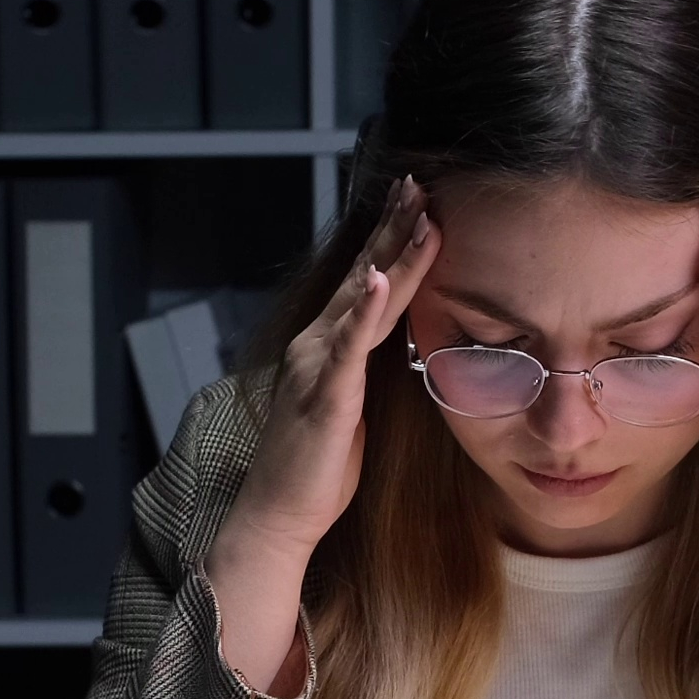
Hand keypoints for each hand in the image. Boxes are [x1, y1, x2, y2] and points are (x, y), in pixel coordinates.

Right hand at [206, 179, 437, 693]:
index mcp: (326, 348)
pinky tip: (378, 277)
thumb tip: (396, 344)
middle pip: (363, 276)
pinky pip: (349, 346)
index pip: (365, 284)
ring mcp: (318, 368)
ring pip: (363, 301)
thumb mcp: (353, 408)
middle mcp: (316, 346)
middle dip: (394, 228)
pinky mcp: (326, 397)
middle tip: (421, 182)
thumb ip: (367, 370)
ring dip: (392, 255)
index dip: (391, 241)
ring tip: (418, 212)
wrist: (277, 516)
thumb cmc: (318, 470)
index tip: (418, 202)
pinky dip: (364, 309)